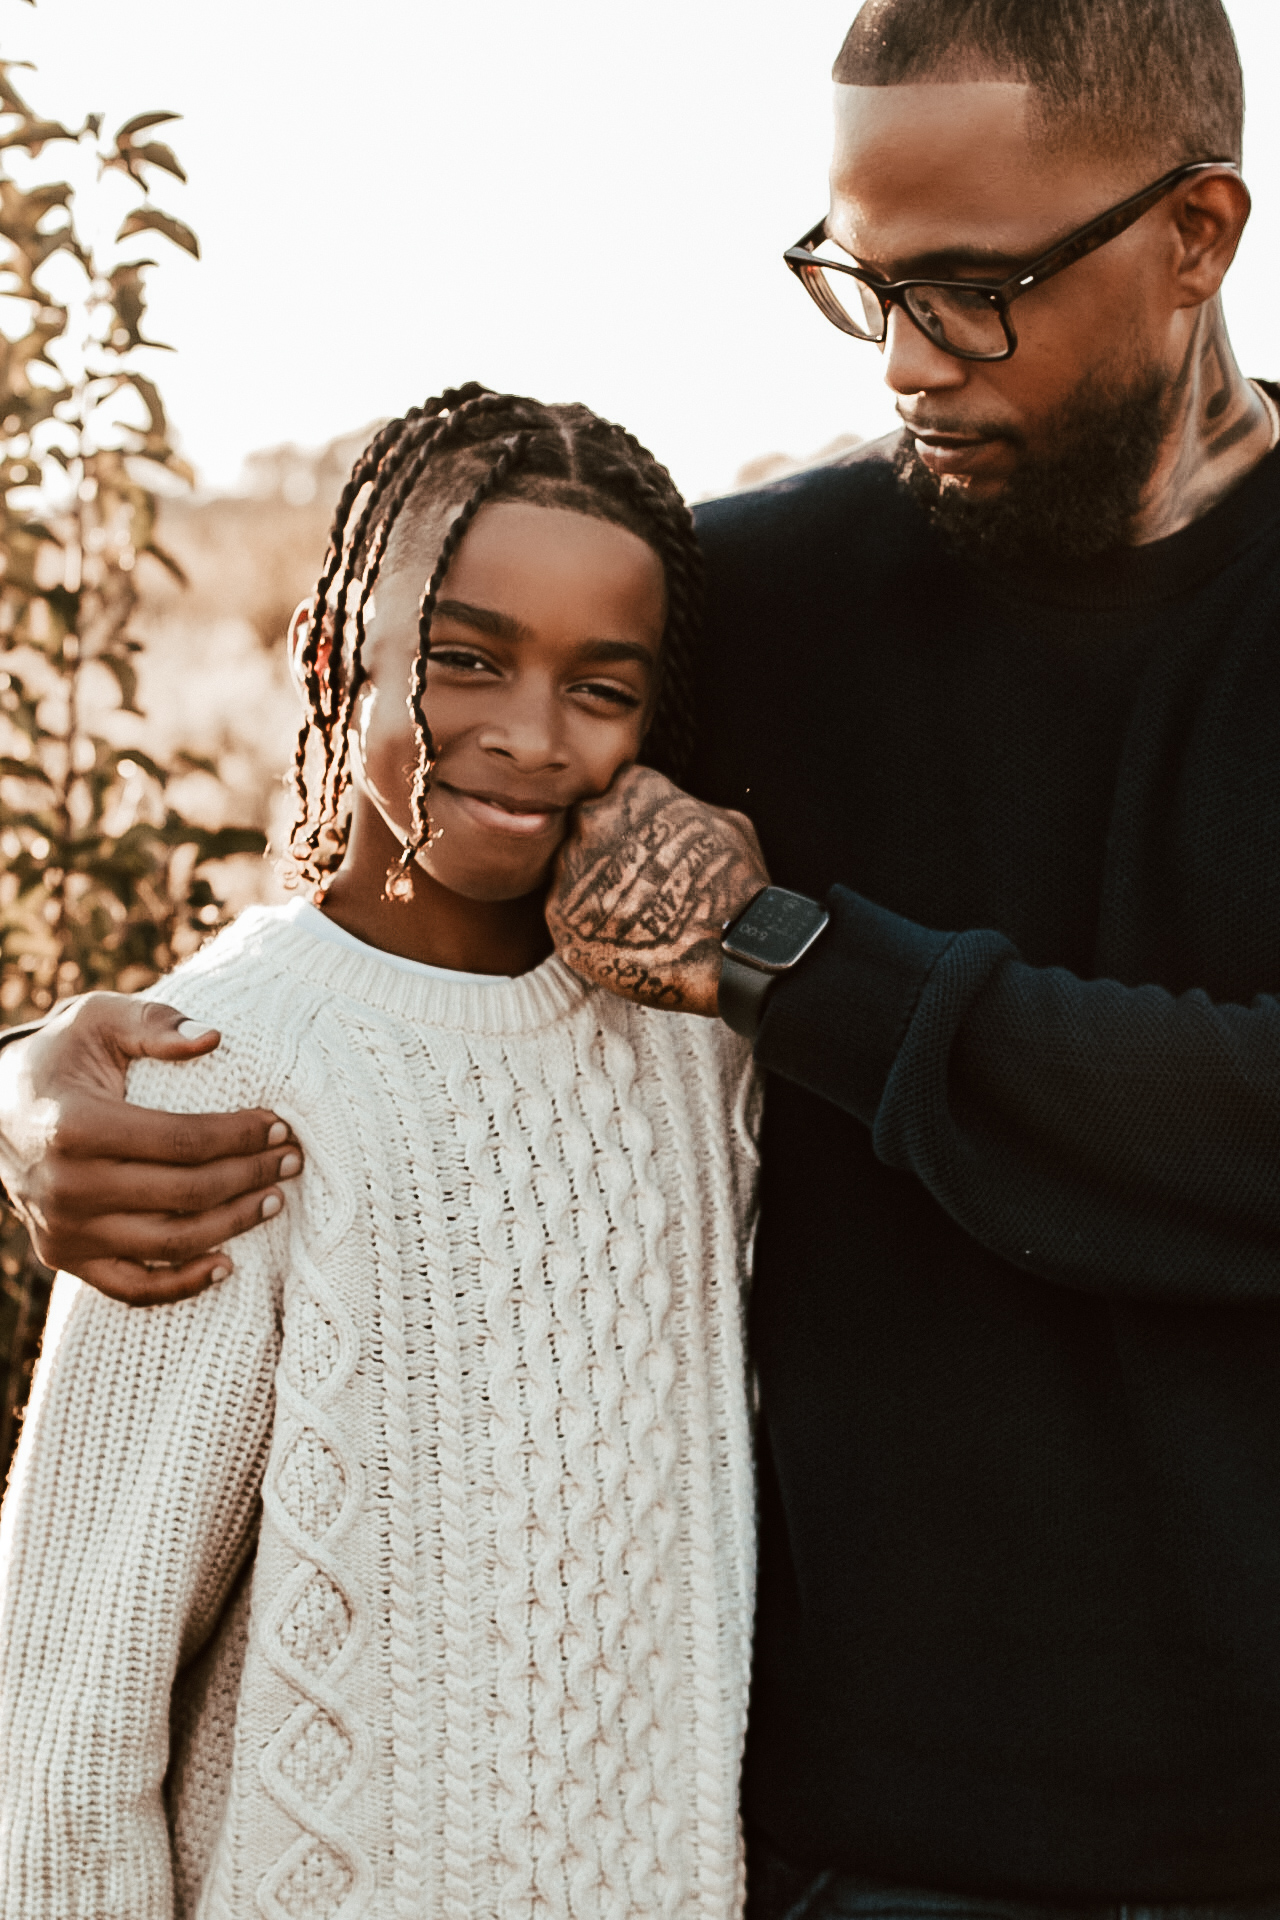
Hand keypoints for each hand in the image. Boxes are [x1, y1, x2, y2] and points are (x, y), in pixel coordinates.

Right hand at [0, 992, 302, 1304]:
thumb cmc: (59, 1057)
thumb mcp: (97, 1019)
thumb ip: (153, 1023)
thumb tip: (213, 1038)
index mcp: (73, 1126)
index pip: (180, 1141)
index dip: (238, 1136)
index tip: (279, 1125)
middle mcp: (64, 1186)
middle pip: (183, 1194)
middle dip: (249, 1176)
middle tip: (292, 1159)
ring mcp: (62, 1229)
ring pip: (168, 1243)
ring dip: (232, 1225)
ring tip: (275, 1199)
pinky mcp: (63, 1256)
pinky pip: (131, 1286)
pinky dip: (182, 1284)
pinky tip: (227, 1264)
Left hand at [546, 763, 768, 1015]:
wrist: (725, 950)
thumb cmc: (734, 885)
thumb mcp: (727, 823)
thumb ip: (687, 807)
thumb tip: (680, 810)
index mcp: (634, 788)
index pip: (617, 791)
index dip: (631, 818)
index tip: (645, 839)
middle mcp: (594, 818)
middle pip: (587, 826)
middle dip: (606, 849)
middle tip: (637, 880)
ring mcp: (572, 865)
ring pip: (571, 867)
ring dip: (593, 886)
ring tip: (631, 912)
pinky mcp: (560, 912)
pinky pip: (566, 909)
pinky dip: (586, 922)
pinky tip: (618, 934)